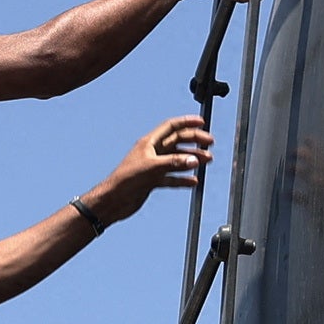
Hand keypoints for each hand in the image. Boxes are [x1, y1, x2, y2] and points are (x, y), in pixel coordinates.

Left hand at [86, 114, 214, 219]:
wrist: (113, 200)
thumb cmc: (125, 180)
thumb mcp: (152, 168)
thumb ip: (174, 163)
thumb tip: (194, 159)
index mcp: (149, 143)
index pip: (171, 127)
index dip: (186, 122)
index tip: (201, 123)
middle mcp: (152, 152)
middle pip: (177, 142)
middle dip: (194, 141)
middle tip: (209, 144)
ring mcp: (153, 167)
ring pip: (177, 160)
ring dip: (192, 159)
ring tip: (207, 161)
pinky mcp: (153, 181)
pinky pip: (172, 177)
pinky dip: (183, 179)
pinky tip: (193, 181)